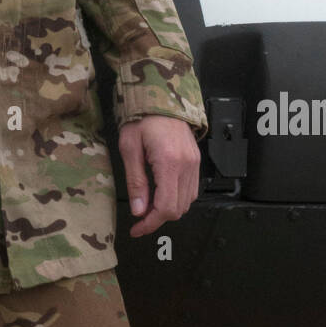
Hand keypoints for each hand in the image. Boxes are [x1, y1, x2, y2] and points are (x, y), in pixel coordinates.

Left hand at [118, 116, 200, 236]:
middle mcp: (187, 165)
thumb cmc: (142, 118)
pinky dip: (177, 198)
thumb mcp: (129, 148)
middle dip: (158, 218)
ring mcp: (194, 163)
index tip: (137, 229)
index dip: (151, 224)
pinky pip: (191, 190)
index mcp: (169, 162)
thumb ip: (136, 182)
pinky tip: (161, 193)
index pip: (167, 207)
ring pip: (187, 202)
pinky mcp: (196, 160)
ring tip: (149, 206)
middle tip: (139, 218)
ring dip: (168, 209)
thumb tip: (139, 211)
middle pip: (178, 209)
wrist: (161, 97)